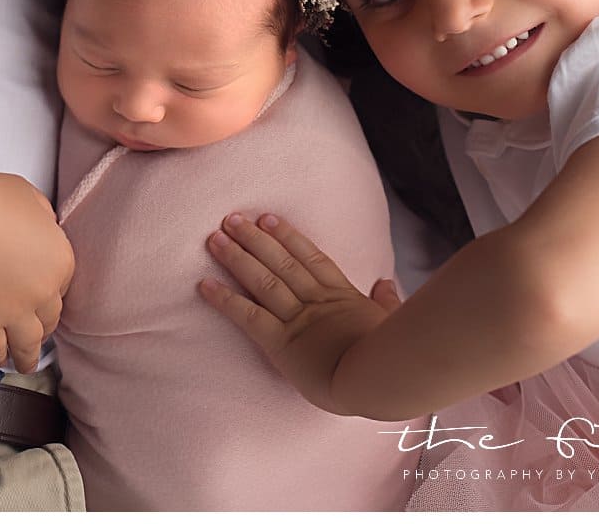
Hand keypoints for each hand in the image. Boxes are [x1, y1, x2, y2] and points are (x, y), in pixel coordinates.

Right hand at [0, 172, 71, 371]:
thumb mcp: (26, 194)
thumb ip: (41, 215)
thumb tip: (45, 226)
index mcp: (60, 258)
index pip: (62, 286)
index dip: (49, 292)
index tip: (43, 299)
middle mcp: (44, 291)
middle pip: (48, 318)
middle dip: (42, 325)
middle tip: (35, 331)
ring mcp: (15, 313)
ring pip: (28, 344)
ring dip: (26, 356)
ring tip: (22, 363)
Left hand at [198, 212, 395, 415]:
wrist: (377, 380)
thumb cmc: (390, 357)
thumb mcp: (393, 323)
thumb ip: (388, 302)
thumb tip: (386, 283)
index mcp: (341, 297)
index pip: (311, 258)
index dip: (288, 236)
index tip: (269, 218)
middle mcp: (315, 301)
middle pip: (280, 262)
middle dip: (254, 238)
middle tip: (231, 218)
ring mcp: (296, 319)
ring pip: (262, 280)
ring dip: (237, 258)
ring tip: (215, 238)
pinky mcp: (280, 342)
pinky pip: (248, 316)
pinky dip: (226, 299)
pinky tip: (205, 285)